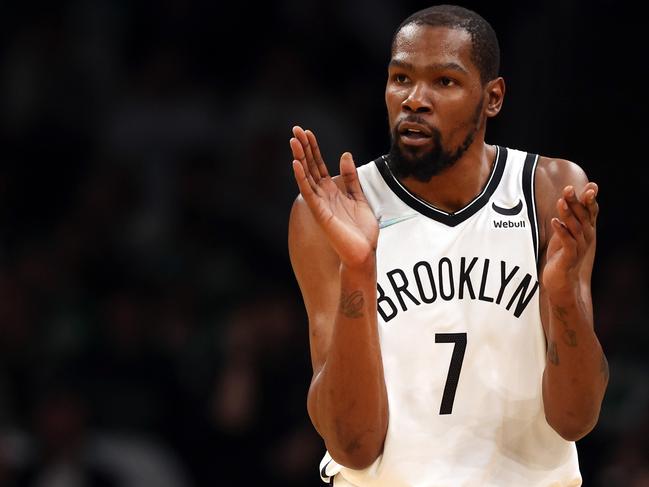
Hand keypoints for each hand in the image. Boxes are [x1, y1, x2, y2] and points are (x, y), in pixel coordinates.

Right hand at [290, 126, 377, 268]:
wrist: (364, 252)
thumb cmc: (362, 231)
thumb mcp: (359, 197)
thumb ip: (351, 178)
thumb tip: (345, 155)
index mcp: (332, 191)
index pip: (319, 166)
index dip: (314, 149)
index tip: (307, 132)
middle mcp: (323, 196)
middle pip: (310, 167)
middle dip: (304, 148)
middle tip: (295, 130)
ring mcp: (319, 204)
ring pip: (306, 177)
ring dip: (300, 158)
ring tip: (293, 141)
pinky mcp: (320, 213)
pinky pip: (309, 193)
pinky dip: (302, 178)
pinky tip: (296, 164)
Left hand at [543, 182, 597, 302]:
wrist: (562, 282)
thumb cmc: (562, 255)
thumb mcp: (565, 234)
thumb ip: (567, 217)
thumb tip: (568, 197)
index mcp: (586, 230)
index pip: (591, 212)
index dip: (590, 200)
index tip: (590, 186)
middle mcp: (586, 237)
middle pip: (583, 216)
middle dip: (576, 202)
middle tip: (568, 188)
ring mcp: (579, 247)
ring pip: (575, 228)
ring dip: (568, 214)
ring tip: (560, 202)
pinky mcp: (569, 257)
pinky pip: (568, 242)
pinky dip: (561, 231)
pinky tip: (554, 222)